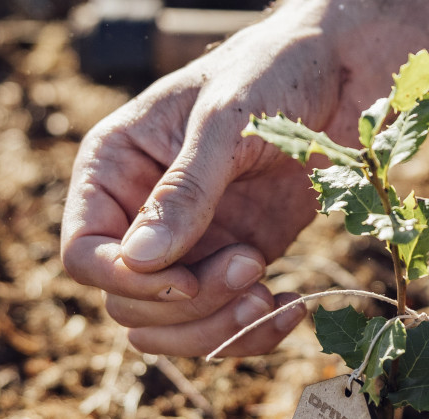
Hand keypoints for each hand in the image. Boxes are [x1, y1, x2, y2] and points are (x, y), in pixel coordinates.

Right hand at [61, 12, 360, 356]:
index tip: (188, 277)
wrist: (343, 76)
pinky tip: (292, 307)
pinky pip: (226, 326)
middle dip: (190, 304)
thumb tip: (137, 259)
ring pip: (173, 328)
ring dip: (220, 329)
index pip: (84, 254)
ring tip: (271, 296)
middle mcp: (142, 216)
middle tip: (253, 265)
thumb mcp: (224, 122)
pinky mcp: (238, 265)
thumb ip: (185, 190)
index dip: (129, 281)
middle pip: (130, 303)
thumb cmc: (273, 76)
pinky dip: (255, 333)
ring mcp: (191, 247)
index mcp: (114, 170)